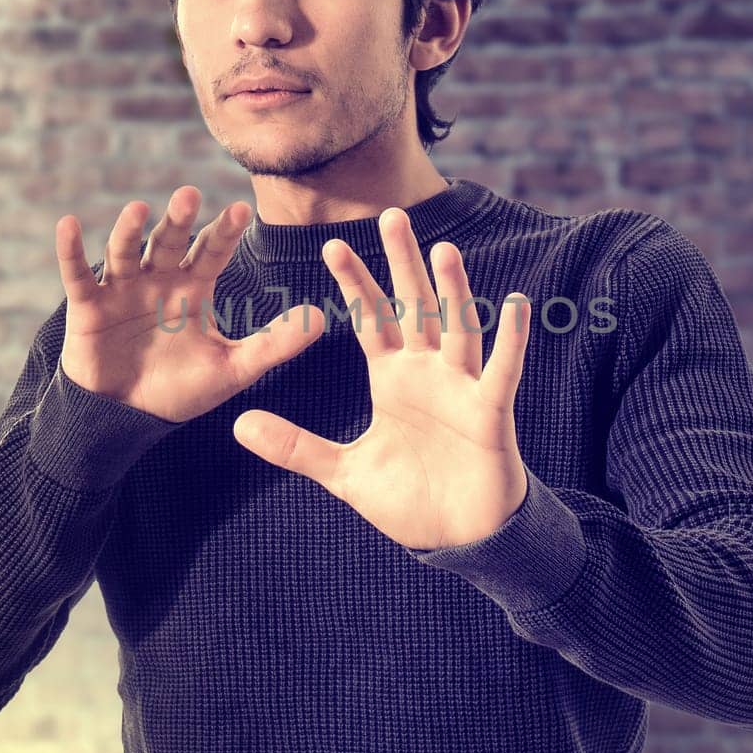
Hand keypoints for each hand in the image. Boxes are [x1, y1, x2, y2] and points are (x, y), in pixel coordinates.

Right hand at [55, 187, 324, 423]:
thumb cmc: (181, 390)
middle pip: (170, 242)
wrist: (128, 419)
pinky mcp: (88, 305)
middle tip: (190, 196)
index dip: (224, 232)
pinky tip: (68, 224)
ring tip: (138, 210)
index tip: (241, 210)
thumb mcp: (233, 369)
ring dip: (130, 230)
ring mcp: (121, 289)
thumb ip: (274, 344)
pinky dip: (71, 250)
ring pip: (126, 251)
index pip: (212, 251)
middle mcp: (158, 279)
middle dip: (179, 220)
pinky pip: (78, 273)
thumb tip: (321, 319)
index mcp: (193, 287)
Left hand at [232, 206, 531, 550]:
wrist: (457, 538)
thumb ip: (295, 446)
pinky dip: (511, 339)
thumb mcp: (344, 472)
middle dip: (401, 264)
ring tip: (443, 251)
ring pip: (457, 329)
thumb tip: (237, 426)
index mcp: (392, 379)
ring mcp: (461, 389)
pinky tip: (515, 305)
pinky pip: (501, 371)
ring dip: (453, 292)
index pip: (371, 320)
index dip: (354, 284)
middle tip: (391, 214)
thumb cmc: (409, 500)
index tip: (332, 244)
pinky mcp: (490, 414)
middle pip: (413, 307)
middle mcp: (427, 373)